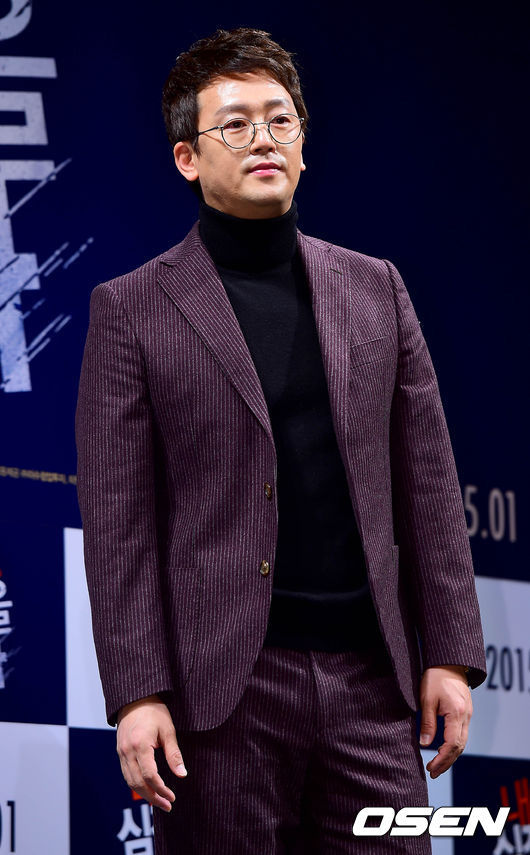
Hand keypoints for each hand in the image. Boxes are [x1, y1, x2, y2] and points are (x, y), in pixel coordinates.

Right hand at [116, 694, 186, 810]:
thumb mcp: (168, 730)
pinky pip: (126, 774)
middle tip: (167, 805)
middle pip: (138, 783)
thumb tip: (182, 774)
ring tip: (159, 801)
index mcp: (140, 744)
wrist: (135, 699)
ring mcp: (121, 752)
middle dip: (153, 797)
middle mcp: (127, 751)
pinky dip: (137, 784)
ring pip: (130, 781)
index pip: (150, 775)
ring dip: (144, 794)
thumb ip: (174, 754)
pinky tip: (147, 789)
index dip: (161, 789)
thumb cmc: (154, 711)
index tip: (172, 797)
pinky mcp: (120, 752)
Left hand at [418, 665, 471, 778]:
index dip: (442, 759)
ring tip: (436, 765)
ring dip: (450, 756)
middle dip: (446, 762)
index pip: (452, 744)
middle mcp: (466, 716)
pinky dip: (454, 746)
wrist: (449, 662)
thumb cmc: (435, 677)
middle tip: (433, 772)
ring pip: (462, 742)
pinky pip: (462, 734)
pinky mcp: (466, 712)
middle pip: (459, 747)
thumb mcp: (426, 699)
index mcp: (457, 713)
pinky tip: (443, 750)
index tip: (431, 768)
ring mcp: (468, 715)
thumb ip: (427, 722)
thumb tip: (425, 744)